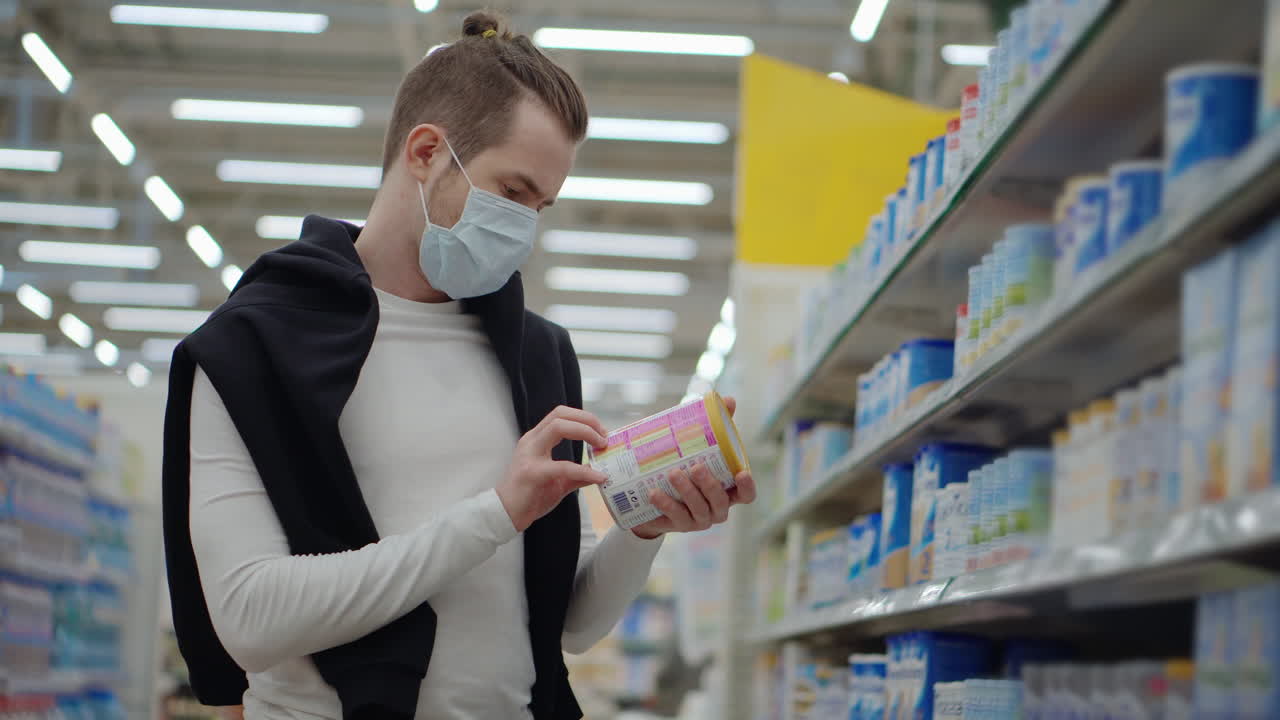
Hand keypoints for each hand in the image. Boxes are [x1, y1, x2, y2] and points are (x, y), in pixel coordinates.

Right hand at [497, 405, 608, 531]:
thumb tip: (599, 472)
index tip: (601, 432)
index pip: (560, 415)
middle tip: (604, 436)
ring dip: (585, 432)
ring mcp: (530, 455)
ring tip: (601, 446)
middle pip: (560, 415)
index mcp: (536, 440)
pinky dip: (584, 470)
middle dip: (587, 421)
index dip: (583, 418)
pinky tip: (598, 477)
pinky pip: (562, 466)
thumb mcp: (558, 481)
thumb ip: (577, 474)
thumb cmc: (529, 496)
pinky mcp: (532, 473)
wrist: (506, 514)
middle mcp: (532, 441)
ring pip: (558, 427)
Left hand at [630, 395, 756, 538]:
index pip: (746, 495)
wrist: (655, 496)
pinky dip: (666, 504)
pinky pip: (676, 517)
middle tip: (695, 467)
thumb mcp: (700, 446)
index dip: (747, 487)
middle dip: (709, 485)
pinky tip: (654, 493)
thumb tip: (729, 400)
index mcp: (728, 490)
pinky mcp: (680, 525)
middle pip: (720, 501)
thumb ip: (716, 425)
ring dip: (687, 492)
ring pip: (699, 509)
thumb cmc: (686, 466)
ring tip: (673, 474)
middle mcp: (717, 508)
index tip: (741, 473)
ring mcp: (699, 519)